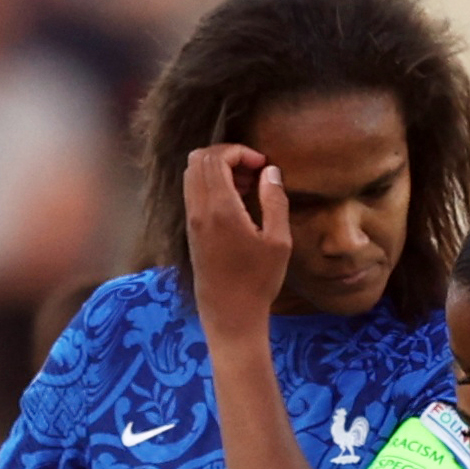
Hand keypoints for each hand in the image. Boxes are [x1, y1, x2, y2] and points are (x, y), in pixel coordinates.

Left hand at [181, 144, 290, 331]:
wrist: (230, 316)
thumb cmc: (258, 282)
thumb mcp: (279, 241)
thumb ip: (274, 200)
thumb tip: (269, 170)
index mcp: (219, 209)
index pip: (215, 157)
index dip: (239, 152)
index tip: (262, 165)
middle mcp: (198, 211)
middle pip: (198, 160)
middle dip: (226, 156)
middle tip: (253, 172)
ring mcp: (191, 222)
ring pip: (192, 175)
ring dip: (217, 171)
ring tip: (247, 187)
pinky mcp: (190, 232)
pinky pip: (193, 193)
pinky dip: (211, 186)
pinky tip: (236, 204)